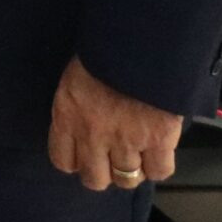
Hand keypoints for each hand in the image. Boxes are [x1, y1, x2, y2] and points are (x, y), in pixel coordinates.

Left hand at [48, 56, 180, 191]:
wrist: (139, 42)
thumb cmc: (104, 52)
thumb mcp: (75, 77)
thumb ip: (76, 106)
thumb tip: (83, 125)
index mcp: (67, 115)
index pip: (62, 160)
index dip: (76, 162)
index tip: (85, 156)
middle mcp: (92, 134)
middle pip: (95, 179)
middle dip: (104, 173)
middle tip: (113, 160)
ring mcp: (126, 140)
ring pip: (127, 179)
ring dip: (133, 170)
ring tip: (137, 155)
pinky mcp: (158, 140)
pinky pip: (159, 171)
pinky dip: (159, 165)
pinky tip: (158, 152)